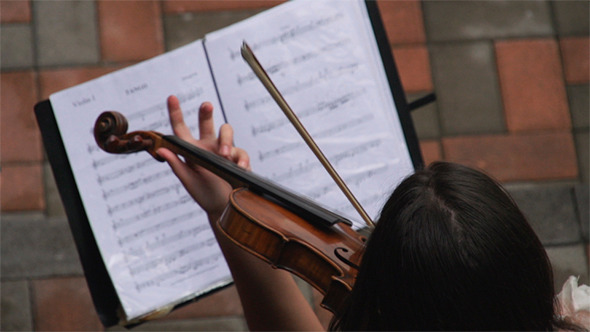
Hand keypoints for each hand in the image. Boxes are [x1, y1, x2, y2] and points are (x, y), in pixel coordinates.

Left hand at [157, 95, 249, 218]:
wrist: (222, 207)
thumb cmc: (202, 193)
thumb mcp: (187, 181)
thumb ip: (176, 165)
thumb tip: (162, 150)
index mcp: (191, 149)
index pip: (181, 128)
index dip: (176, 113)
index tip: (171, 97)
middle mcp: (207, 146)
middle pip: (206, 122)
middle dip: (206, 112)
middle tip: (206, 105)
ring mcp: (224, 150)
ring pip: (226, 131)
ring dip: (226, 139)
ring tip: (225, 153)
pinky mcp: (238, 158)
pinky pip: (241, 152)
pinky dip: (241, 159)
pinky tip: (240, 167)